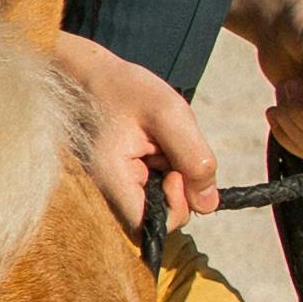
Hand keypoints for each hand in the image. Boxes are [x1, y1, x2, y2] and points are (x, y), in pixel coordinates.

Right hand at [46, 33, 220, 231]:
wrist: (93, 75)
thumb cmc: (126, 90)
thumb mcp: (171, 114)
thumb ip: (194, 159)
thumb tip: (209, 205)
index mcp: (111, 179)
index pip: (149, 226)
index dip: (175, 206)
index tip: (175, 170)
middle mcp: (106, 192)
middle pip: (156, 217)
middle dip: (176, 189)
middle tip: (170, 151)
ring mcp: (112, 189)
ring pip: (156, 203)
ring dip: (170, 179)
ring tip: (160, 145)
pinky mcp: (119, 181)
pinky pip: (149, 191)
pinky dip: (162, 173)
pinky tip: (154, 150)